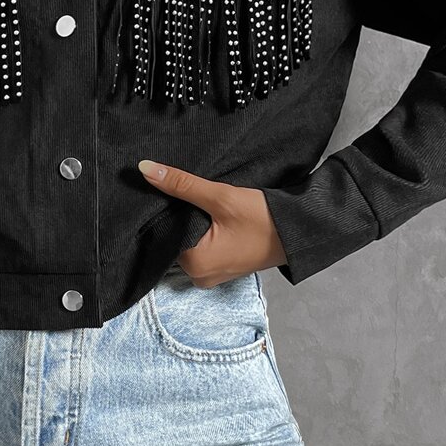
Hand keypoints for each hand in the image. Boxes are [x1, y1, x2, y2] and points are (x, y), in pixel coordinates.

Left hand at [137, 159, 287, 287]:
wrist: (300, 232)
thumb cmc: (263, 218)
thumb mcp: (221, 197)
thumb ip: (182, 184)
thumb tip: (145, 168)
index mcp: (193, 265)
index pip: (164, 231)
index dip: (165, 209)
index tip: (168, 190)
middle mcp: (198, 276)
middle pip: (175, 237)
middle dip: (179, 216)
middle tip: (188, 193)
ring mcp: (211, 276)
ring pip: (189, 241)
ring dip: (192, 222)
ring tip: (200, 203)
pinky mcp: (222, 269)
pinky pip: (202, 248)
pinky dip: (203, 231)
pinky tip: (209, 216)